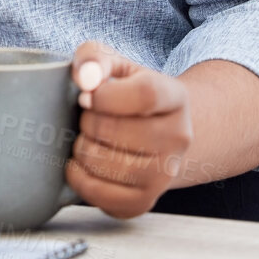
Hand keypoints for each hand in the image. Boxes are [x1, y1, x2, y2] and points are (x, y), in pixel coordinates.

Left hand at [65, 40, 192, 217]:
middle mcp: (179, 137)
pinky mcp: (145, 200)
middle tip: (87, 119)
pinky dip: (80, 179)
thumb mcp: (112, 64)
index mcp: (175, 96)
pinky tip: (81, 164)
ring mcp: (165, 173)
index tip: (86, 96)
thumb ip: (93, 58)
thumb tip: (85, 78)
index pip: (145, 95)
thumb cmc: (123, 93)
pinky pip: (103, 196)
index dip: (105, 96)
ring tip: (87, 139)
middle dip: (88, 123)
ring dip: (83, 150)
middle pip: (119, 131)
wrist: (150, 131)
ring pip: (108, 166)